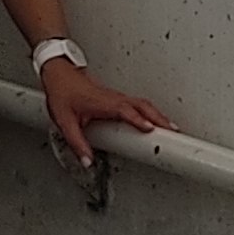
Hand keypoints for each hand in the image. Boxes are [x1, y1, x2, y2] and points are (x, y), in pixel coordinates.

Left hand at [39, 57, 172, 163]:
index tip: (151, 129)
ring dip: (158, 115)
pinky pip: (138, 104)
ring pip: (143, 104)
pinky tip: (155, 120)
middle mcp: (113, 98)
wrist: (59, 73)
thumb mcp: (65, 122)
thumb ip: (77, 144)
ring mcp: (117, 97)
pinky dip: (151, 111)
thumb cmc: (62, 92)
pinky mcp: (117, 98)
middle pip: (143, 106)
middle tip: (174, 132)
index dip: (138, 120)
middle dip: (160, 119)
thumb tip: (87, 161)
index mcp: (103, 103)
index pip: (125, 111)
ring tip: (171, 128)